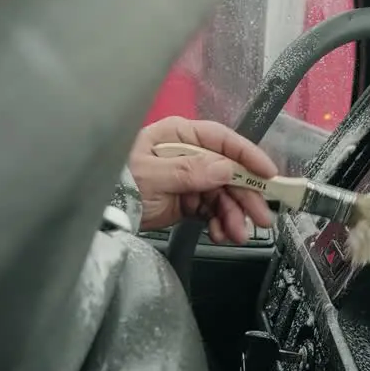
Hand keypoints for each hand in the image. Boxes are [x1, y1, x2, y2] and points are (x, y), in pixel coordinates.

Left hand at [129, 116, 276, 242]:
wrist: (100, 213)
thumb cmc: (121, 184)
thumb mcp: (152, 175)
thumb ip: (190, 171)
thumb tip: (226, 169)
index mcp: (179, 135)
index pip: (222, 140)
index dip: (248, 156)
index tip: (269, 175)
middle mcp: (188, 154)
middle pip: (228, 171)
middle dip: (245, 196)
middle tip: (262, 219)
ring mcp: (188, 179)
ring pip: (223, 195)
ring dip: (234, 215)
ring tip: (237, 234)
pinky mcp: (185, 202)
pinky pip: (211, 211)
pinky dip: (219, 223)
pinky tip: (221, 235)